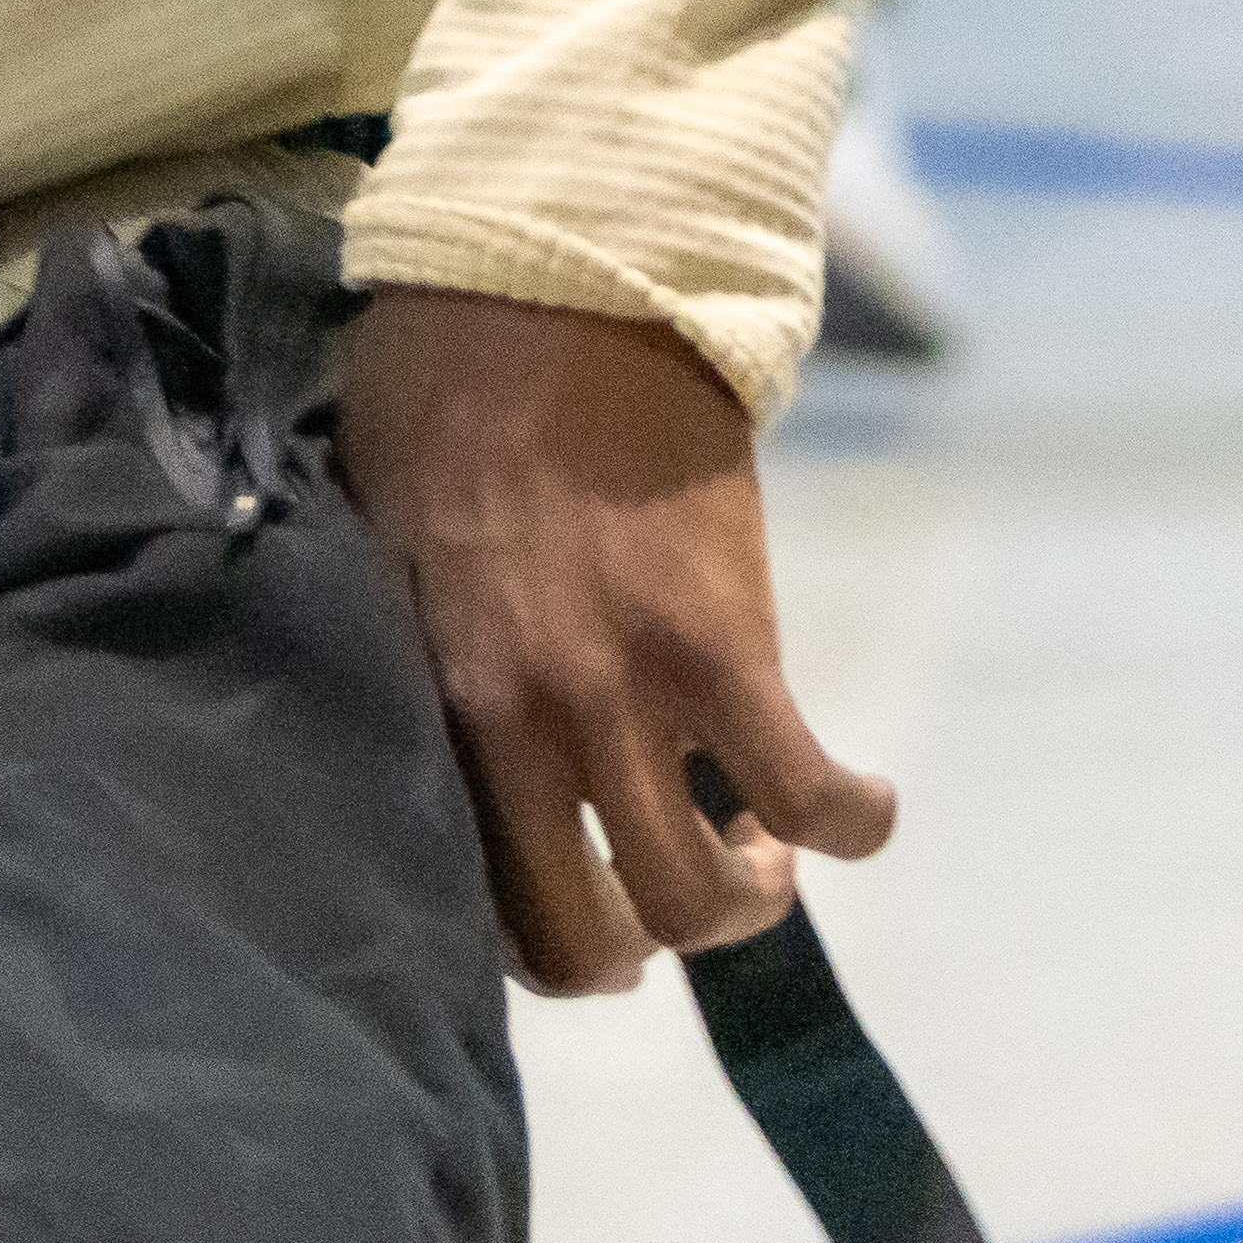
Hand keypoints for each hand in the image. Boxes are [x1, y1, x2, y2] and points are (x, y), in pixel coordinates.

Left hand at [340, 283, 892, 996]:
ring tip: (757, 853)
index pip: (471, 898)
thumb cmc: (441, 400)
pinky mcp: (726, 648)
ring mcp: (628, 693)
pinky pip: (806, 791)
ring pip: (698, 895)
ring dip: (741, 901)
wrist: (548, 293)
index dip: (531, 936)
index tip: (571, 907)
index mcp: (432, 704)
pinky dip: (851, 821)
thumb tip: (434, 737)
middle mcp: (523, 724)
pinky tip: (860, 809)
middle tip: (665, 899)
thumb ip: (417, 664)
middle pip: (588, 935)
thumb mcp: (383, 556)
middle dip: (635, 949)